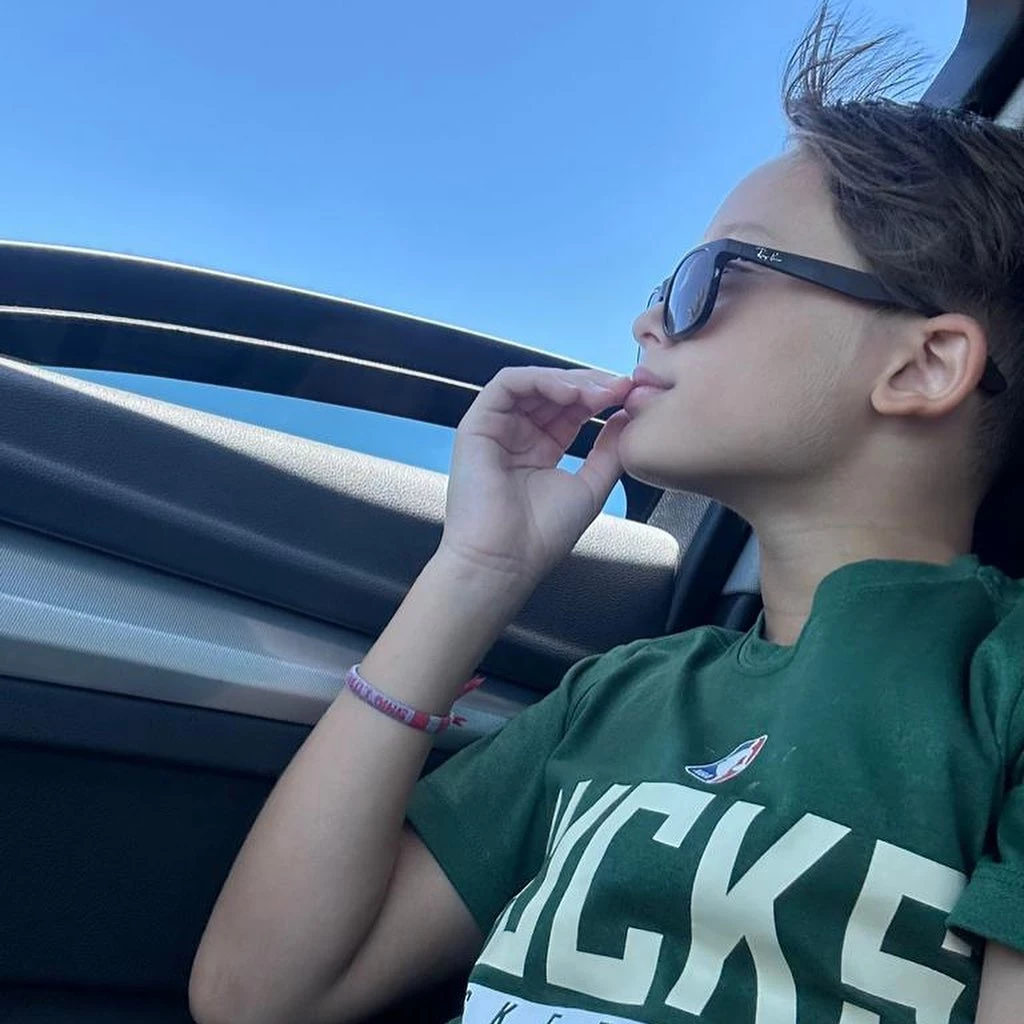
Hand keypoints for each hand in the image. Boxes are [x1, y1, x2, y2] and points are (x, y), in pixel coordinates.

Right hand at [438, 366, 634, 583]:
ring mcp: (497, 429)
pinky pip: (506, 384)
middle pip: (554, 392)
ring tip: (597, 392)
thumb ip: (610, 450)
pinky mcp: (477, 425)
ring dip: (568, 380)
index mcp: (542, 450)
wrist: (505, 560)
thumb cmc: (542, 534)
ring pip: (532, 383)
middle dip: (590, 384)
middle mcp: (518, 435)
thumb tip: (628, 416)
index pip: (572, 409)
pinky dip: (539, 380)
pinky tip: (568, 393)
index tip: (630, 396)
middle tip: (620, 388)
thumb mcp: (591, 486)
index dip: (601, 398)